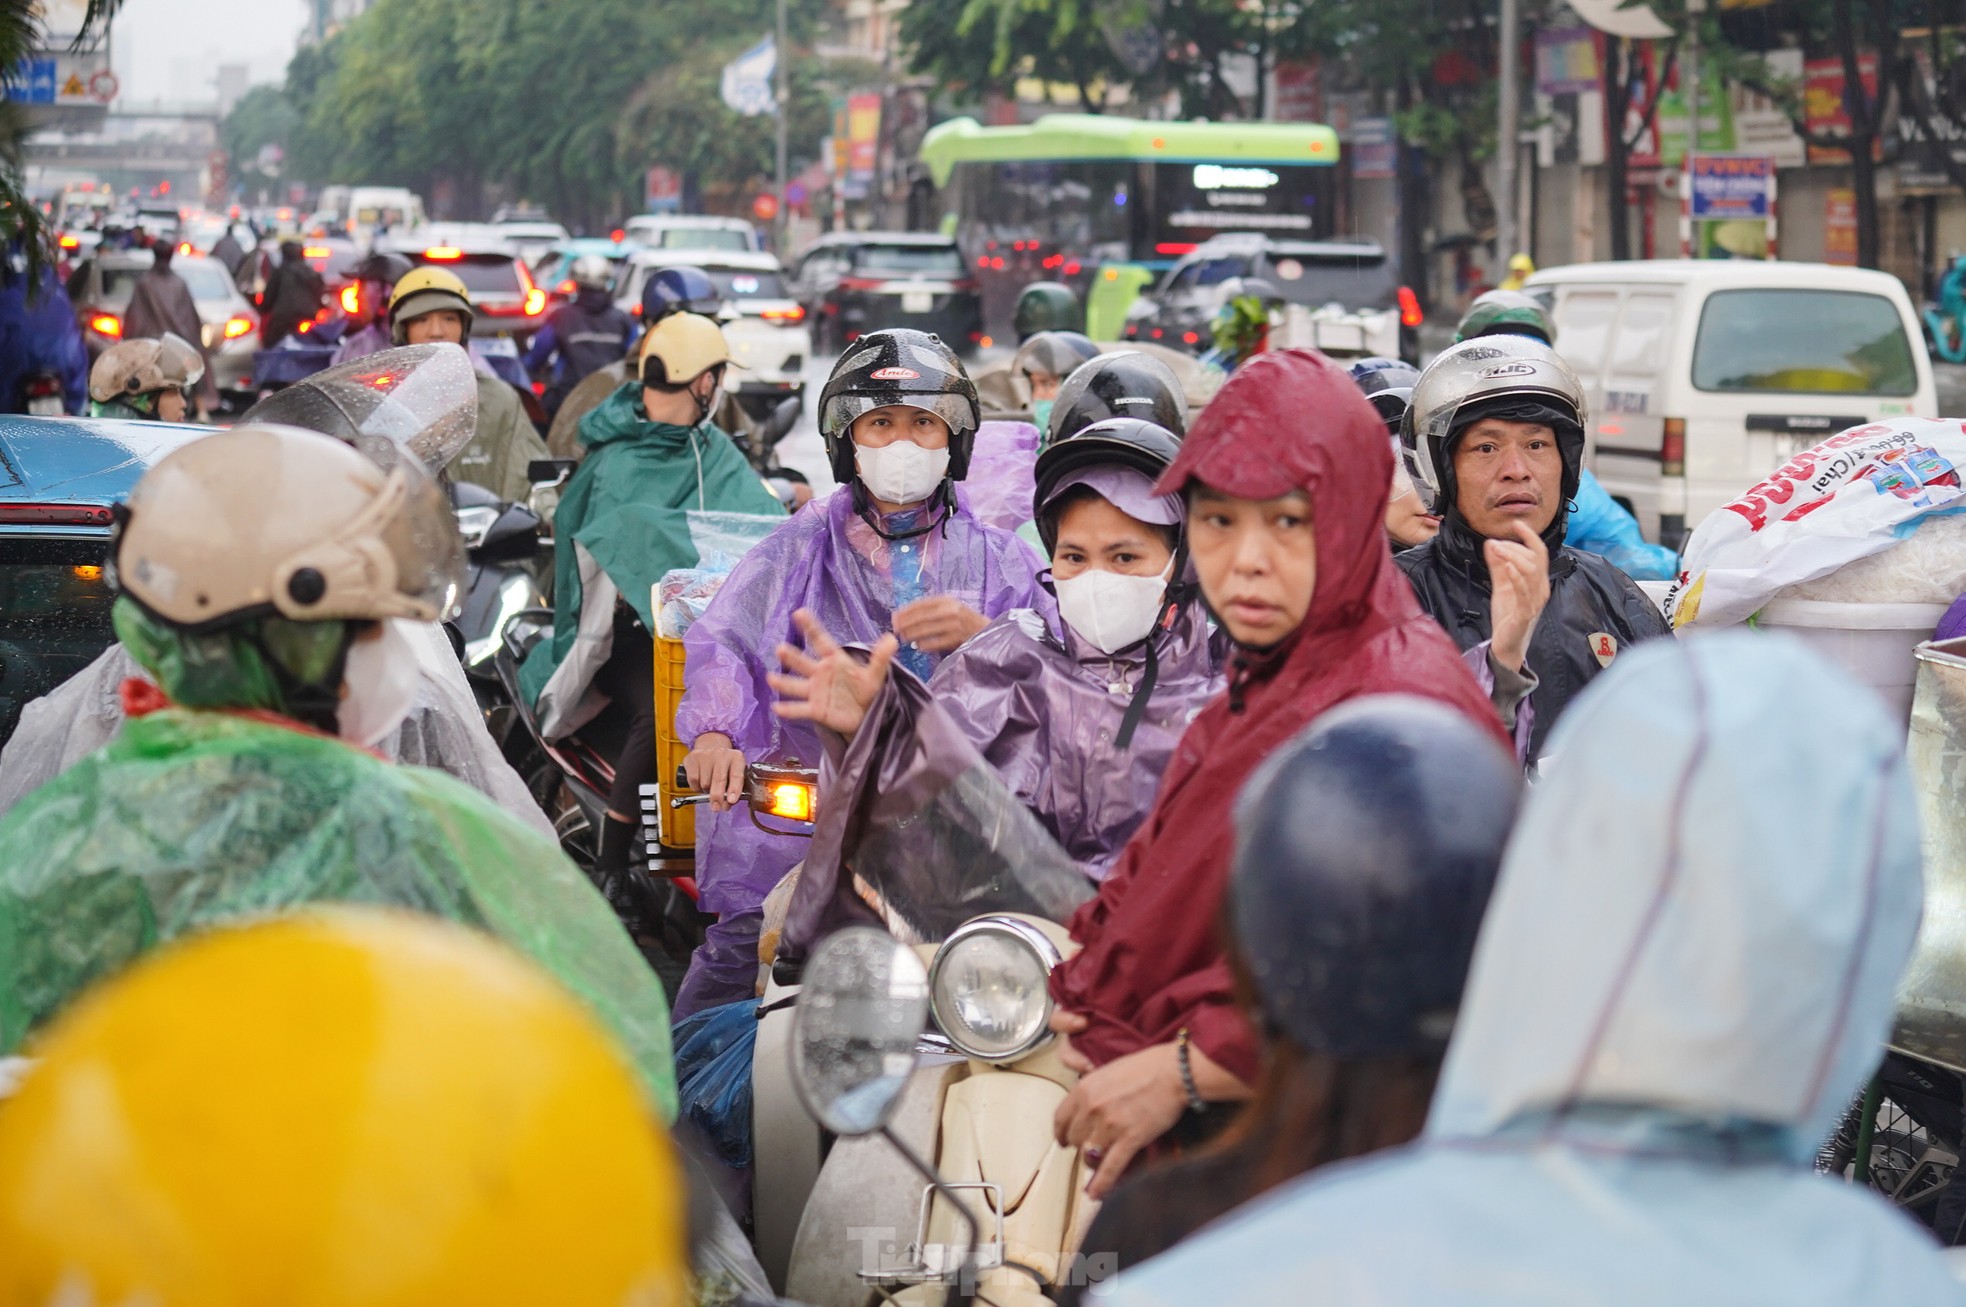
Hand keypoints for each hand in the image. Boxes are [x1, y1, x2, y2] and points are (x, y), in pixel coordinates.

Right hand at [682, 732, 745, 812]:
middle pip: (719, 778)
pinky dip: (696, 787)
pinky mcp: (693, 757)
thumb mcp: (733, 774)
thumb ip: (733, 789)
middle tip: (716, 807)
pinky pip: (693, 779)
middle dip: (717, 796)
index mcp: (737, 757)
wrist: (711, 747)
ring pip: (705, 782)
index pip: (736, 775)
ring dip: (706, 791)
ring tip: (709, 787)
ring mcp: (707, 754)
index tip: (731, 801)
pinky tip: (700, 783)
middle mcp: (722, 753)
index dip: (734, 789)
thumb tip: (726, 805)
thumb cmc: (724, 767)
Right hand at [768, 608, 897, 738]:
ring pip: (796, 685)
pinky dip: (788, 709)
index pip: (821, 640)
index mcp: (834, 660)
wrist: (863, 715)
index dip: (810, 627)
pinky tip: (776, 708)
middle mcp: (820, 673)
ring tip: (771, 678)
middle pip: (803, 662)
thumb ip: (881, 658)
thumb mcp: (875, 674)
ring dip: (783, 682)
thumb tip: (892, 638)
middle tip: (780, 648)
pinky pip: (799, 709)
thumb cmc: (866, 690)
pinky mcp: (815, 710)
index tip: (799, 612)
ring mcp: (815, 691)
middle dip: (792, 656)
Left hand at [892, 596, 988, 653]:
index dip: (906, 611)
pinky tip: (919, 647)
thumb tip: (906, 617)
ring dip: (913, 634)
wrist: (987, 630)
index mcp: (947, 600)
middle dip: (906, 623)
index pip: (921, 604)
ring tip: (904, 638)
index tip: (894, 617)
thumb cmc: (964, 619)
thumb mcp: (950, 607)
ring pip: (927, 629)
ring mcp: (954, 624)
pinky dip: (925, 645)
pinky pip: (936, 642)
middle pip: (921, 616)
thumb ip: (932, 609)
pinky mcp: (958, 638)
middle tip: (896, 630)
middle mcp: (950, 609)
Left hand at [1052, 1037, 1187, 1200]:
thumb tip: (1089, 1109)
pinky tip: (1096, 1194)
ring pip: (1089, 1155)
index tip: (1064, 1140)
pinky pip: (1110, 1168)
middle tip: (1091, 1149)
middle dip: (1082, 1146)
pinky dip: (1102, 1185)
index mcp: (1084, 1089)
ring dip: (1093, 1163)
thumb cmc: (1148, 1067)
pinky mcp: (1129, 1140)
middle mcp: (1092, 1108)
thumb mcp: (1110, 1071)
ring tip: (1097, 1167)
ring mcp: (1110, 1125)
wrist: (1175, 1072)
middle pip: (1075, 1139)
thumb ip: (1095, 1091)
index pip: (1060, 1119)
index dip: (1062, 1133)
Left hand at [1485, 521, 1550, 673]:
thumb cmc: (1507, 615)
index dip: (1529, 536)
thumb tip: (1490, 543)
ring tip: (1498, 550)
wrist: (1506, 644)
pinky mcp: (1526, 613)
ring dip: (1513, 556)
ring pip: (1531, 572)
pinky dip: (1516, 577)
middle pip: (1535, 559)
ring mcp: (1535, 601)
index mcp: (1537, 580)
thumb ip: (1497, 565)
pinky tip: (1507, 567)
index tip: (1516, 523)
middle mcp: (1541, 588)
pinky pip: (1524, 592)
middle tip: (1495, 543)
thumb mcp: (1500, 585)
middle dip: (1514, 547)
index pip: (1539, 552)